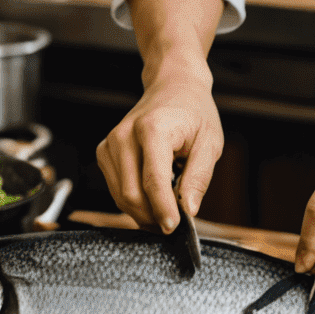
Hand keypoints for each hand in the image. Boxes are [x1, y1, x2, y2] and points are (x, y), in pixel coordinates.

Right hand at [96, 71, 223, 233]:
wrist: (173, 86)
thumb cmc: (193, 112)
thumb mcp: (210, 142)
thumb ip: (199, 177)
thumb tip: (188, 209)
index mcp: (153, 129)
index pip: (153, 181)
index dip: (163, 210)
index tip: (173, 228)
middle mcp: (125, 135)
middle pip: (131, 194)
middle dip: (153, 216)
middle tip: (175, 222)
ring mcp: (110, 143)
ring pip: (120, 196)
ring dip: (143, 211)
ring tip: (166, 206)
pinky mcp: (104, 152)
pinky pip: (115, 189)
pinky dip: (133, 200)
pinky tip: (152, 193)